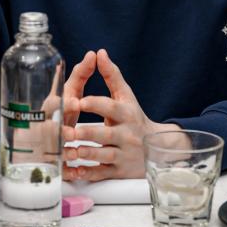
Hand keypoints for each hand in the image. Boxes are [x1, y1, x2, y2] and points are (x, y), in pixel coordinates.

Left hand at [64, 49, 179, 180]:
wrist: (158, 147)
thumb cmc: (134, 117)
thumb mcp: (126, 95)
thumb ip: (111, 75)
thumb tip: (99, 52)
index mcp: (126, 113)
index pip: (110, 107)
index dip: (95, 104)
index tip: (79, 101)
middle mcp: (127, 134)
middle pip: (106, 134)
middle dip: (87, 133)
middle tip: (68, 132)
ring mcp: (124, 154)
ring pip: (104, 155)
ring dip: (86, 153)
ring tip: (70, 150)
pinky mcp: (120, 171)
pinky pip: (103, 173)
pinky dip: (89, 173)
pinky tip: (76, 170)